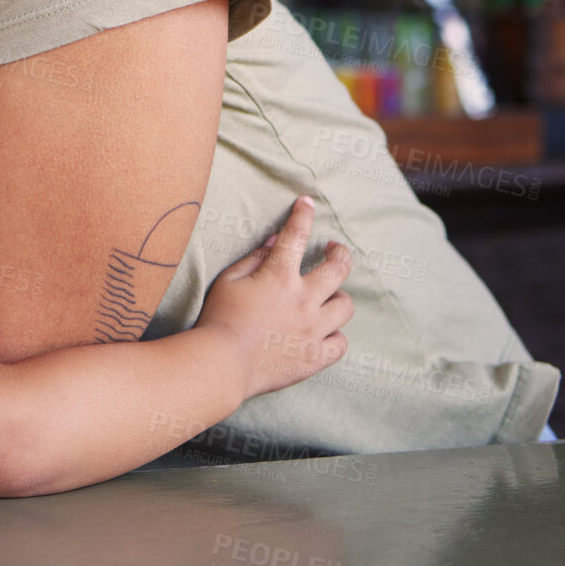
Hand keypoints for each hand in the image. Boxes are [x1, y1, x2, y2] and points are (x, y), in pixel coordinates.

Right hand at [195, 196, 351, 400]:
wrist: (222, 363)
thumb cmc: (219, 318)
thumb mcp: (228, 280)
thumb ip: (255, 258)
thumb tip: (275, 242)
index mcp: (280, 276)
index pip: (296, 235)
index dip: (303, 215)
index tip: (308, 202)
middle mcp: (303, 299)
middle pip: (338, 269)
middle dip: (339, 253)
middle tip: (334, 250)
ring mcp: (313, 329)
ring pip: (345, 306)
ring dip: (338, 297)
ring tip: (330, 296)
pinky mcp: (314, 357)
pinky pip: (340, 343)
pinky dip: (335, 336)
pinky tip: (325, 332)